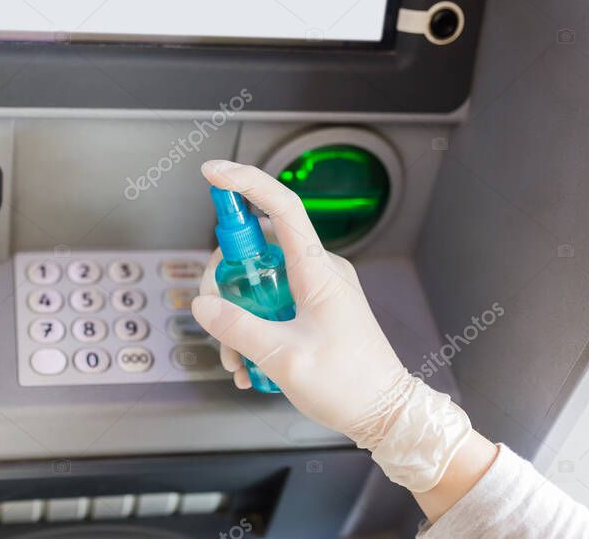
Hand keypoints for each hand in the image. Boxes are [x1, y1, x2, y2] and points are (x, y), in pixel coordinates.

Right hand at [193, 160, 473, 495]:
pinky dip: (251, 331)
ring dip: (235, 320)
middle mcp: (316, 270)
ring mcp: (314, 288)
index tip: (212, 173)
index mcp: (316, 271)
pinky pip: (268, 304)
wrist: (386, 414)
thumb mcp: (284, 358)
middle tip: (217, 324)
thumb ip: (238, 328)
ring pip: (255, 283)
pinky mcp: (311, 307)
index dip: (245, 184)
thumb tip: (203, 305)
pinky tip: (249, 365)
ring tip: (237, 362)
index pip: (281, 207)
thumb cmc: (350, 385)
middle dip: (224, 287)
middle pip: (252, 252)